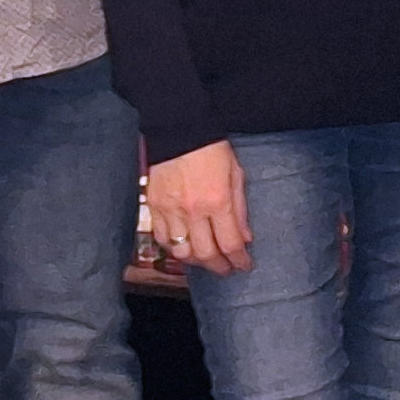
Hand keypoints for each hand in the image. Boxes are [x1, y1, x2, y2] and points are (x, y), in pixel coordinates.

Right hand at [144, 141, 251, 273]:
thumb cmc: (212, 150)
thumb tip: (245, 237)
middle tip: (227, 269)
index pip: (230, 243)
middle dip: (219, 267)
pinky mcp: (154, 206)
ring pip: (181, 252)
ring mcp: (170, 210)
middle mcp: (193, 210)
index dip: (239, 260)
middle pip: (205, 254)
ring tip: (206, 261)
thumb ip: (240, 209)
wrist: (180, 130)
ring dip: (196, 262)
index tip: (244, 265)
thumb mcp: (236, 175)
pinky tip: (184, 248)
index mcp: (218, 201)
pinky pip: (162, 238)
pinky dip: (174, 249)